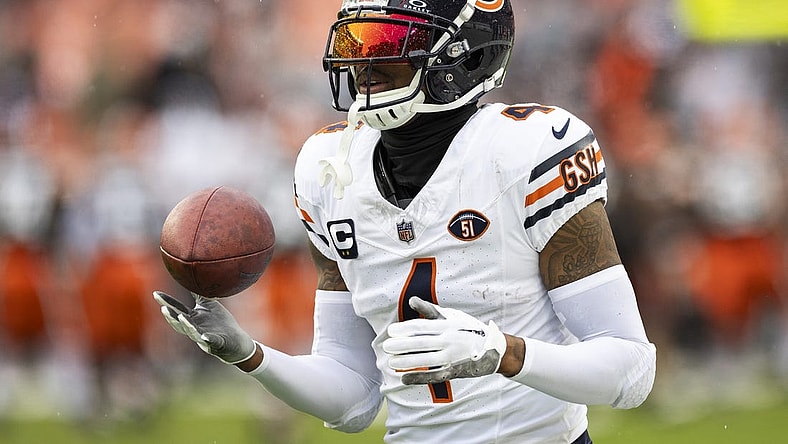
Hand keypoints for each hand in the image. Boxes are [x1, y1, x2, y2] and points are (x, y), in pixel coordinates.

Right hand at [153, 291, 255, 364]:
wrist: (235, 340)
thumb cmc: (220, 322)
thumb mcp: (209, 305)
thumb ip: (200, 294)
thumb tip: (191, 277)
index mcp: (193, 318)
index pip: (177, 309)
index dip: (167, 302)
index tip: (156, 293)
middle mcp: (195, 328)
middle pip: (180, 323)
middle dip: (171, 316)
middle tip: (163, 308)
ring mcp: (204, 337)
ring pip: (192, 332)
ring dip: (186, 325)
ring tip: (181, 317)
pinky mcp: (216, 343)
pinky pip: (211, 341)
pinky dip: (208, 339)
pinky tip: (205, 337)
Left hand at [382, 297, 506, 384]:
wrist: (495, 349)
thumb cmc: (470, 329)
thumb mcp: (453, 316)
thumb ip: (431, 309)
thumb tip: (411, 300)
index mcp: (448, 325)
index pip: (422, 327)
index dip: (405, 329)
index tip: (391, 331)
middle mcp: (450, 340)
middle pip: (421, 343)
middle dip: (402, 345)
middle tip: (386, 346)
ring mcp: (452, 357)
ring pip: (426, 360)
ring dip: (407, 361)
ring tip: (391, 361)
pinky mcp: (454, 371)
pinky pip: (434, 375)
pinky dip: (419, 377)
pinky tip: (404, 378)